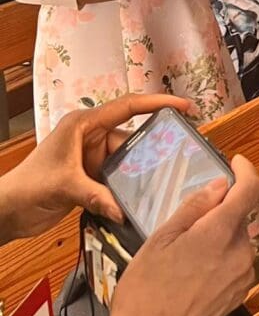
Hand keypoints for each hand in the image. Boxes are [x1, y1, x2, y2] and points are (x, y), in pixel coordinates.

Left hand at [0, 94, 191, 239]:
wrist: (5, 212)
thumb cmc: (26, 187)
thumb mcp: (63, 187)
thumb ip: (96, 196)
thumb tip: (123, 210)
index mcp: (84, 124)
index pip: (128, 106)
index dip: (158, 102)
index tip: (183, 105)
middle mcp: (91, 136)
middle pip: (132, 136)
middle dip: (152, 145)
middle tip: (180, 151)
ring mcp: (92, 156)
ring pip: (127, 159)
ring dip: (138, 171)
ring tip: (163, 179)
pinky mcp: (92, 175)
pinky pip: (118, 176)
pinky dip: (127, 185)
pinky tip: (140, 193)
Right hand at [100, 156, 258, 315]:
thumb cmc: (145, 293)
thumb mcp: (160, 240)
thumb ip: (194, 207)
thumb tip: (220, 185)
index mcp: (221, 233)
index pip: (252, 188)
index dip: (246, 170)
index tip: (236, 163)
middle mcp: (240, 252)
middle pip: (241, 216)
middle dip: (221, 211)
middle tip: (190, 221)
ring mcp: (242, 276)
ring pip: (238, 240)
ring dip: (220, 236)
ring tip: (186, 252)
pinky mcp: (239, 294)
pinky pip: (236, 262)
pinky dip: (221, 257)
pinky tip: (194, 271)